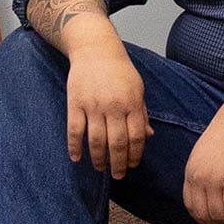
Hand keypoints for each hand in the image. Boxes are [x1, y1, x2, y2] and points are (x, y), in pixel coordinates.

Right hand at [66, 44, 152, 177]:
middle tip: (118, 175)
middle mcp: (113, 106)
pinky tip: (76, 158)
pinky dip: (74, 146)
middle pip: (117, 143)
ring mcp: (93, 105)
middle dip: (118, 164)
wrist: (95, 49)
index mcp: (132, 104)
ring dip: (98, 159)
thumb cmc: (119, 70)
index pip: (136, 136)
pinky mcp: (75, 103)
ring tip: (100, 168)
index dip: (135, 155)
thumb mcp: (137, 89)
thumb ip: (142, 113)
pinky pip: (74, 129)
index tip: (132, 165)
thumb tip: (149, 136)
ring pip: (96, 140)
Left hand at [183, 112, 223, 223]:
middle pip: (204, 215)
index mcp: (190, 173)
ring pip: (220, 214)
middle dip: (219, 222)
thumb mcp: (203, 155)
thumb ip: (201, 174)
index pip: (191, 206)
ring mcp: (215, 179)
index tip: (215, 219)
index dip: (203, 217)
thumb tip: (207, 195)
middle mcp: (199, 178)